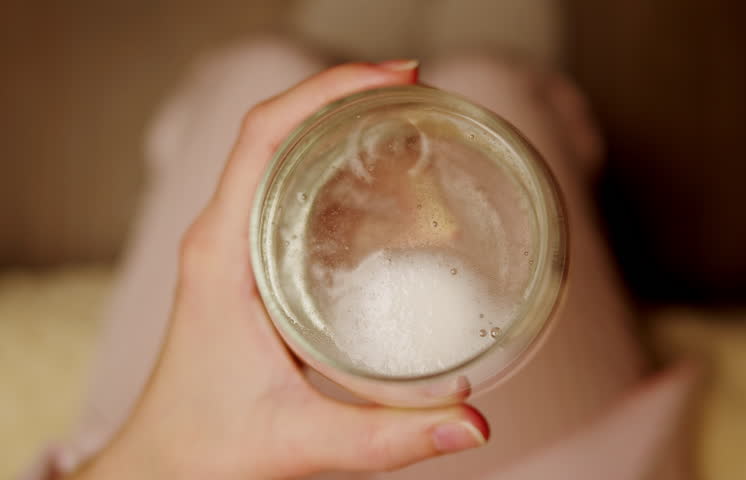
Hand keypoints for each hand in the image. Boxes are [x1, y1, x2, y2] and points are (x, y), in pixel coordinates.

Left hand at [69, 61, 488, 479]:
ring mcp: (232, 244)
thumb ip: (390, 436)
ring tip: (410, 126)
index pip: (263, 137)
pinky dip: (334, 168)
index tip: (395, 78)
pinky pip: (287, 189)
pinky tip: (384, 187)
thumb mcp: (302, 441)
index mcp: (222, 254)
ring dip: (340, 127)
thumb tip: (473, 423)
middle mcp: (223, 235)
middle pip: (278, 128)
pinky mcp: (248, 261)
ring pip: (282, 153)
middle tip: (420, 95)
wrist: (166, 463)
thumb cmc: (212, 447)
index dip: (326, 91)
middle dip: (347, 96)